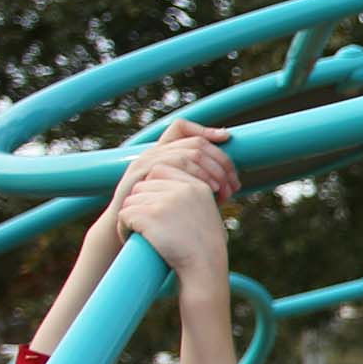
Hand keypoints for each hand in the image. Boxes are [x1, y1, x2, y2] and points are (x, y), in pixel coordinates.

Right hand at [107, 119, 237, 215]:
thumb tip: (234, 183)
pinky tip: (210, 189)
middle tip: (235, 181)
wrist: (128, 235)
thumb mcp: (185, 198)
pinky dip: (197, 175)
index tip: (228, 137)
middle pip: (193, 141)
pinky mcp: (139, 175)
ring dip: (212, 169)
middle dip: (220, 160)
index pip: (183, 128)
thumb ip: (205, 186)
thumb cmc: (161, 220)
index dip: (206, 129)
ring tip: (225, 189)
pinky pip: (173, 164)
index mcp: (162, 155)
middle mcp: (152, 153)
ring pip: (186, 152)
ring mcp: (144, 162)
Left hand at [117, 168, 227, 281]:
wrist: (205, 269)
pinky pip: (124, 215)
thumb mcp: (205, 213)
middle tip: (147, 224)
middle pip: (143, 185)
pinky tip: (132, 238)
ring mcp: (165, 201)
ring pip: (131, 200)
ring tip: (140, 233)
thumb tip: (163, 184)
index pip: (161, 171)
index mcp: (196, 186)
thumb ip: (188, 196)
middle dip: (141, 203)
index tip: (157, 210)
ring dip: (131, 217)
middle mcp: (182, 189)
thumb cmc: (204, 247)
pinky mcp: (149, 215)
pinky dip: (124, 228)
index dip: (153, 188)